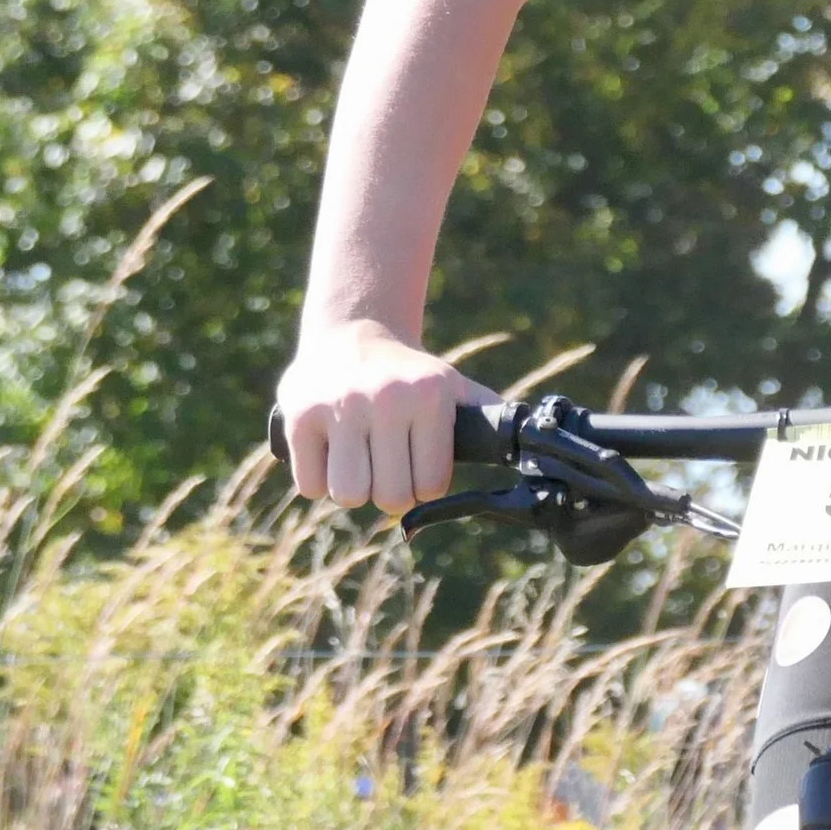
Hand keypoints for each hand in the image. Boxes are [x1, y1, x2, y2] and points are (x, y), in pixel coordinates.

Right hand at [275, 322, 494, 515]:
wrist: (353, 331)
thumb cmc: (410, 375)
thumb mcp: (452, 386)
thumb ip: (487, 416)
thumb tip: (532, 442)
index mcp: (429, 395)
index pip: (429, 485)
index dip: (424, 482)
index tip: (417, 462)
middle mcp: (385, 398)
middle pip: (390, 497)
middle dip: (389, 490)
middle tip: (386, 463)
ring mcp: (339, 406)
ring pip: (348, 495)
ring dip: (353, 488)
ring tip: (358, 458)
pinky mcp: (299, 415)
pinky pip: (310, 486)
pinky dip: (319, 479)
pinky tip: (329, 450)